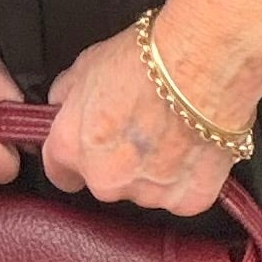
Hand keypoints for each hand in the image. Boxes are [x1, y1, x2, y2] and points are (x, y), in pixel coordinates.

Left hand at [42, 24, 245, 216]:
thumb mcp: (86, 65)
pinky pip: (182, 195)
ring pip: (145, 190)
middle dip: (118, 161)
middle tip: (140, 126)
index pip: (60, 172)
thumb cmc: (146, 60)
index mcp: (72, 147)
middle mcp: (105, 179)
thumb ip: (68, 97)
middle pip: (105, 181)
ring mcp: (147, 194)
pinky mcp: (188, 201)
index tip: (90, 146)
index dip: (75, 158)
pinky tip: (193, 144)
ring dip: (154, 170)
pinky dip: (187, 177)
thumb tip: (64, 106)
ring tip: (172, 130)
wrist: (201, 63)